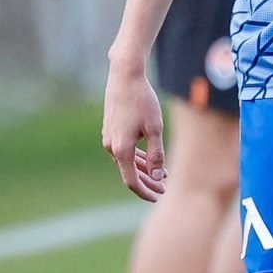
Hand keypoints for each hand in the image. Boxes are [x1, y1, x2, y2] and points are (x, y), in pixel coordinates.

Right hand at [101, 61, 167, 202]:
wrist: (125, 76)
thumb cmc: (142, 101)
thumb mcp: (155, 129)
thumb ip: (156, 155)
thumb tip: (157, 177)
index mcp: (121, 149)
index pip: (131, 181)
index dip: (145, 191)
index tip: (159, 196)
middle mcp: (111, 146)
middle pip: (129, 173)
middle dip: (147, 182)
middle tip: (164, 189)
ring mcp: (109, 138)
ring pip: (127, 161)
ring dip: (143, 169)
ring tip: (162, 175)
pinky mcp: (110, 130)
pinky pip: (124, 150)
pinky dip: (136, 157)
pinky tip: (149, 159)